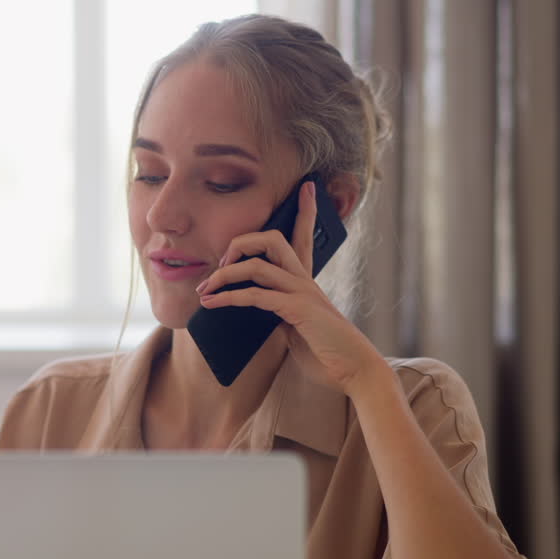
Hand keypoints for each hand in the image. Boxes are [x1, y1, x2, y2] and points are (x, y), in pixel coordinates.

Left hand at [194, 180, 388, 393]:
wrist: (355, 371)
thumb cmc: (326, 351)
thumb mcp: (296, 327)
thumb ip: (278, 313)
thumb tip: (252, 310)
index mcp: (307, 281)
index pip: (305, 237)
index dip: (305, 211)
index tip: (307, 187)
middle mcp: (305, 280)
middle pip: (273, 240)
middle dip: (241, 242)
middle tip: (219, 261)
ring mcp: (302, 293)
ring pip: (257, 265)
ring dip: (224, 274)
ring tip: (204, 289)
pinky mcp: (298, 310)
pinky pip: (256, 296)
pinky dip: (230, 298)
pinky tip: (213, 303)